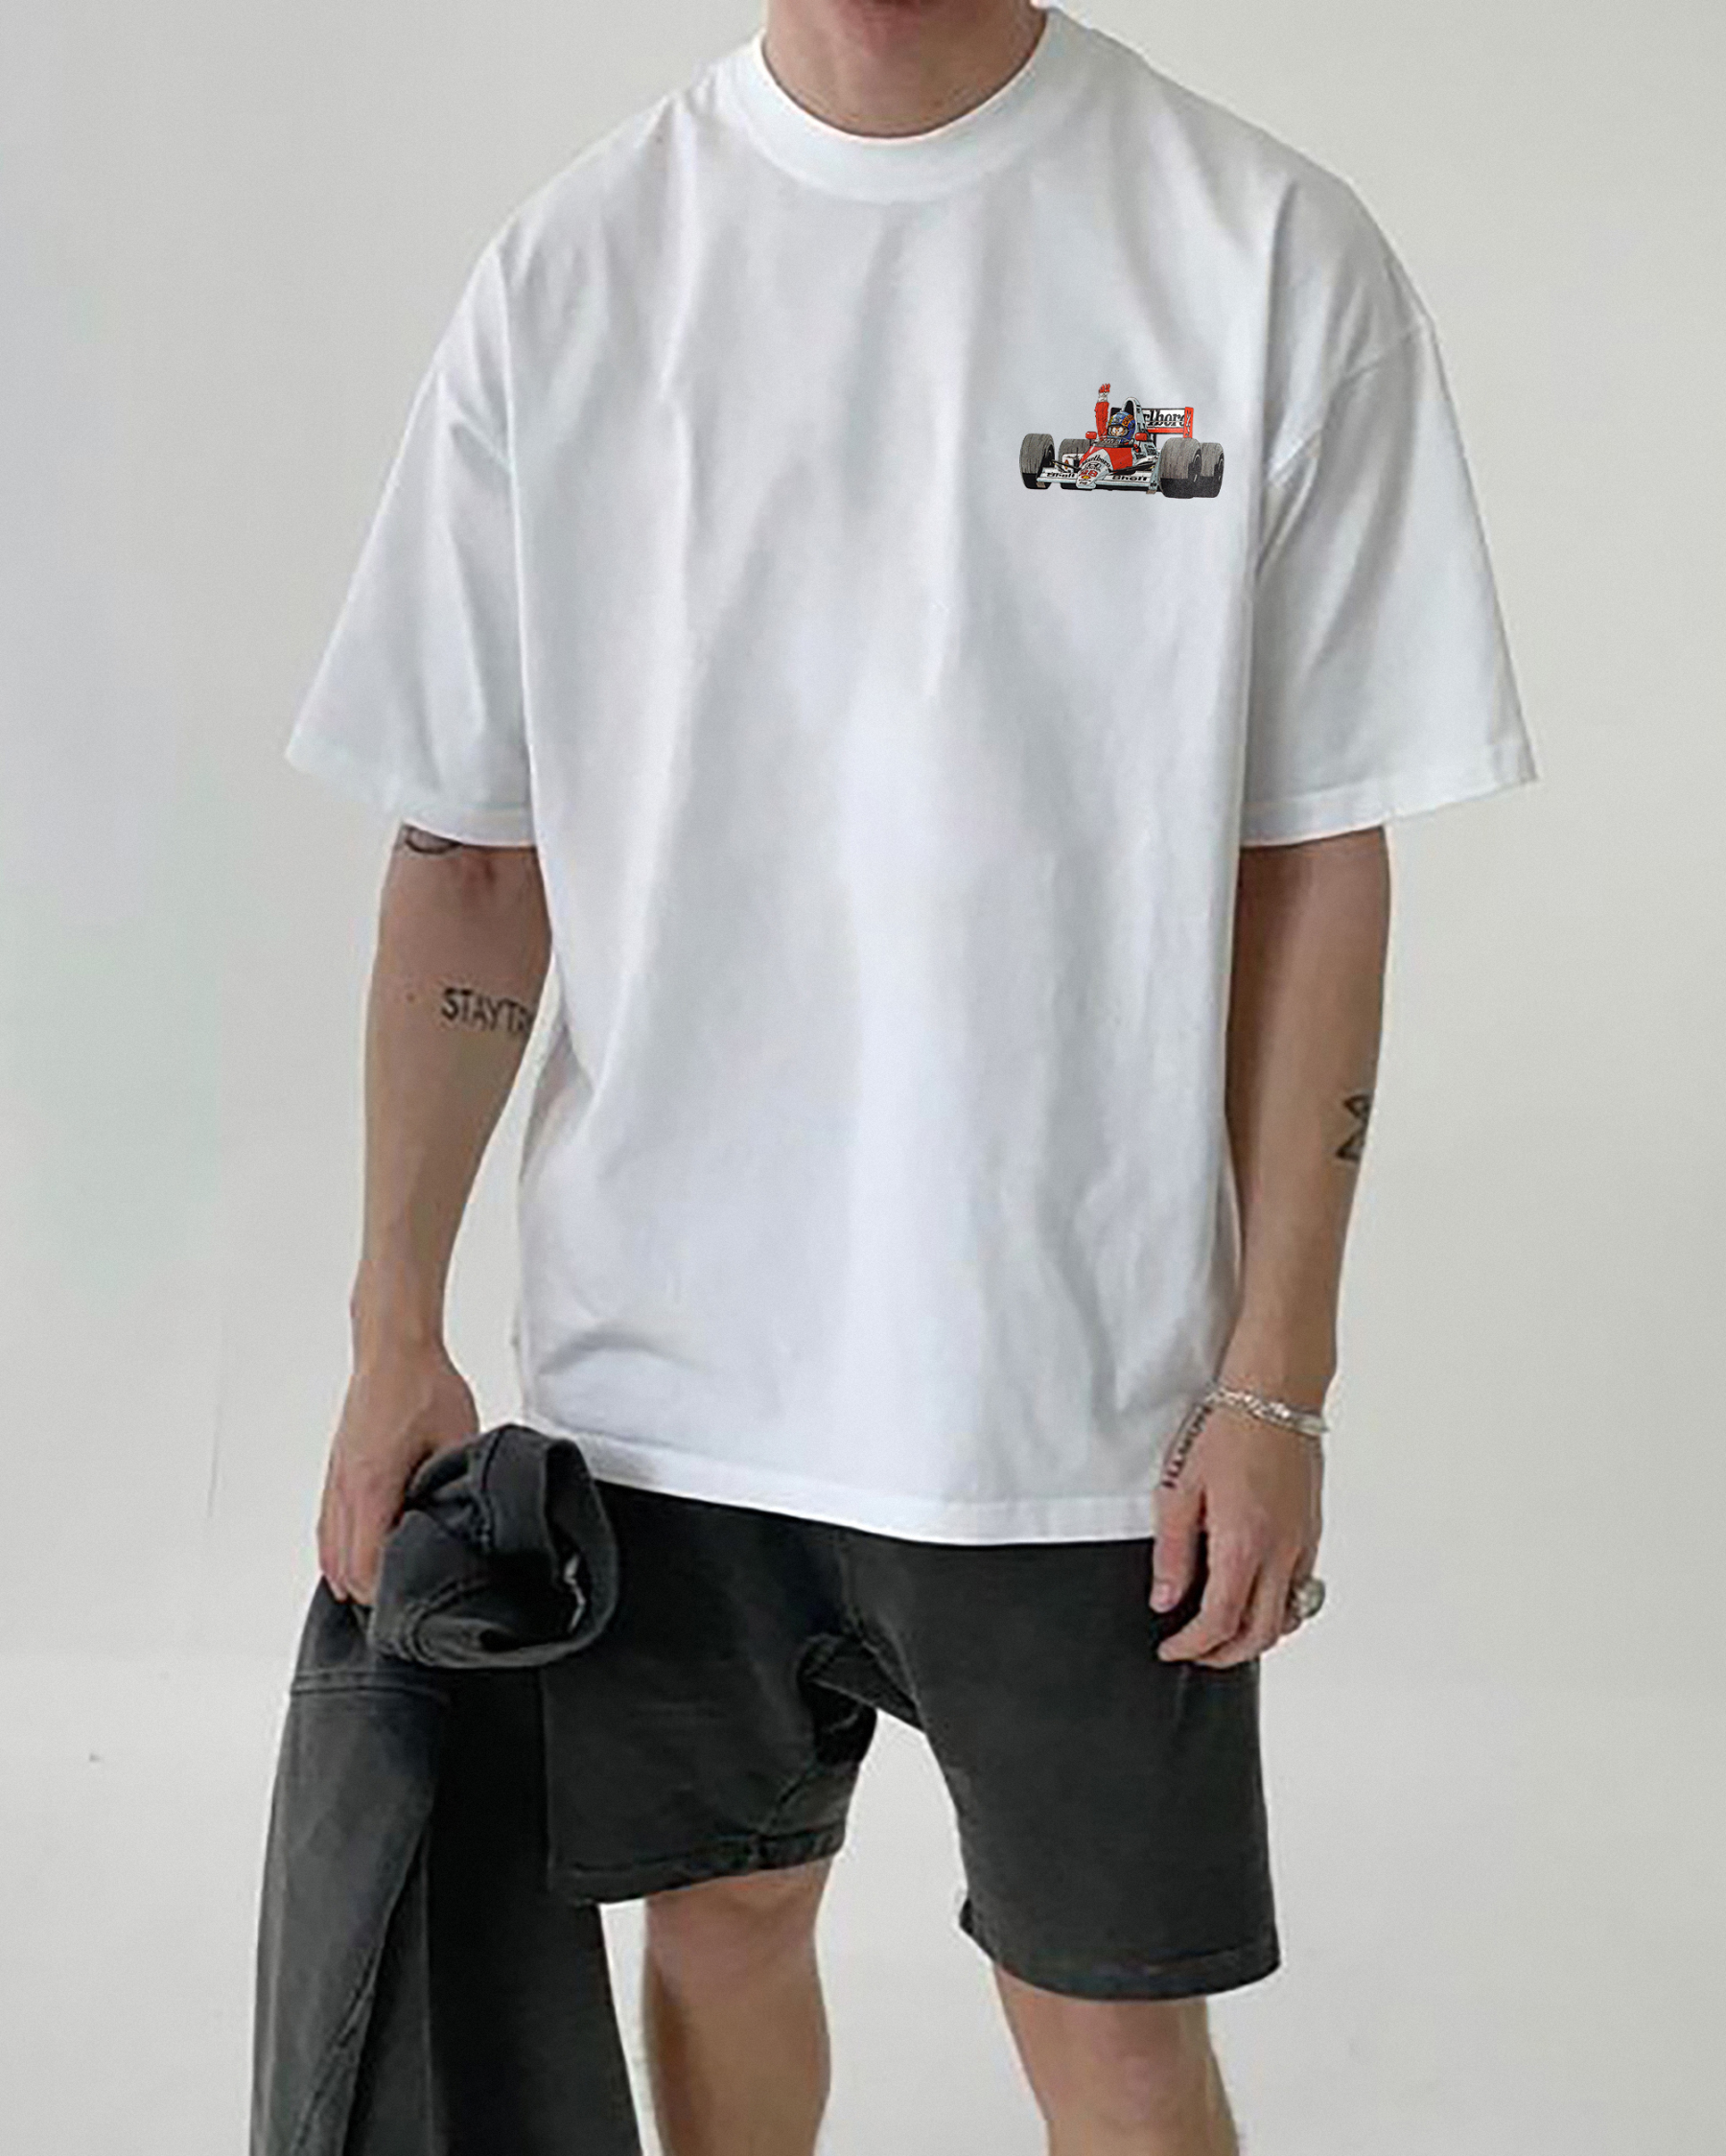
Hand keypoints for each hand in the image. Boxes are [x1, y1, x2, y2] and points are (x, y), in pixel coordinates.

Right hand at [316, 1337, 479, 1605]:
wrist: (393, 1349)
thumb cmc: (424, 1386)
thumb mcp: (458, 1439)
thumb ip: (458, 1485)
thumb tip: (473, 1520)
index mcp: (372, 1486)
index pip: (364, 1567)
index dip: (385, 1596)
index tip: (412, 1608)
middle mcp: (345, 1489)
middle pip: (341, 1569)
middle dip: (370, 1593)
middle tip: (406, 1607)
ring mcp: (335, 1481)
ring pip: (329, 1550)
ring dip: (353, 1575)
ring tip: (386, 1592)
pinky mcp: (336, 1472)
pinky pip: (327, 1527)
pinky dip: (338, 1552)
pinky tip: (359, 1561)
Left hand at [1149, 1400, 1323, 1666]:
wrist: (1275, 1393)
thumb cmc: (1227, 1429)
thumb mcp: (1180, 1487)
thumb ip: (1172, 1551)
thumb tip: (1165, 1599)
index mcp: (1243, 1544)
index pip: (1220, 1622)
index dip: (1192, 1646)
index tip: (1171, 1649)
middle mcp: (1281, 1552)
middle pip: (1261, 1634)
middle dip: (1224, 1654)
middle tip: (1194, 1651)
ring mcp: (1302, 1544)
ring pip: (1289, 1617)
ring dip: (1256, 1636)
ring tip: (1222, 1630)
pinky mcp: (1312, 1531)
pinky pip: (1303, 1589)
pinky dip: (1280, 1609)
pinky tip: (1255, 1596)